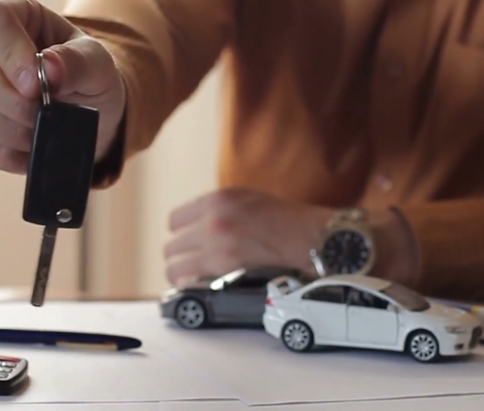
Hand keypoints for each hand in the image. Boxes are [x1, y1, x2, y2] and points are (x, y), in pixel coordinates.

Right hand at [0, 0, 125, 172]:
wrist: (81, 111)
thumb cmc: (84, 75)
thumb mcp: (97, 63)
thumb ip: (78, 61)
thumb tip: (49, 67)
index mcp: (8, 11)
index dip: (10, 54)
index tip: (36, 86)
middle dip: (12, 103)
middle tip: (44, 115)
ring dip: (9, 132)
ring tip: (39, 133)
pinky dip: (1, 154)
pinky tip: (26, 151)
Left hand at [163, 188, 418, 286]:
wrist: (311, 239)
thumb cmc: (286, 220)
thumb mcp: (249, 198)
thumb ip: (220, 208)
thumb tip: (199, 222)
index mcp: (217, 200)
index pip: (175, 220)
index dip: (179, 231)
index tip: (183, 238)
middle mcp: (212, 222)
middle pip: (172, 246)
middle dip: (177, 255)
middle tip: (185, 261)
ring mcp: (217, 248)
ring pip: (174, 267)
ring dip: (179, 273)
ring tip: (186, 277)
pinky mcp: (225, 271)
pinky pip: (190, 282)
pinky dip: (191, 285)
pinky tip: (197, 285)